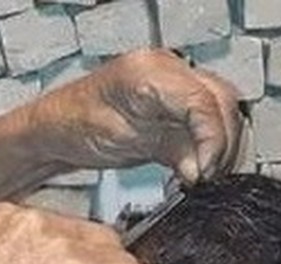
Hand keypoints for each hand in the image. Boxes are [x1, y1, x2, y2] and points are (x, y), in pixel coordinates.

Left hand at [22, 50, 243, 185]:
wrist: (57, 126)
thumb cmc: (73, 126)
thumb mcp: (122, 142)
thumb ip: (167, 151)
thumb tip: (201, 170)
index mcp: (149, 72)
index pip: (204, 101)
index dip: (213, 140)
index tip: (204, 173)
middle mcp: (167, 68)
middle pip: (221, 101)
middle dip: (222, 144)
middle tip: (207, 178)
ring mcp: (173, 81)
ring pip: (221, 108)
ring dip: (221, 144)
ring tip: (203, 175)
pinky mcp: (174, 100)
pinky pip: (207, 116)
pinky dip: (209, 143)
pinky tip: (197, 166)